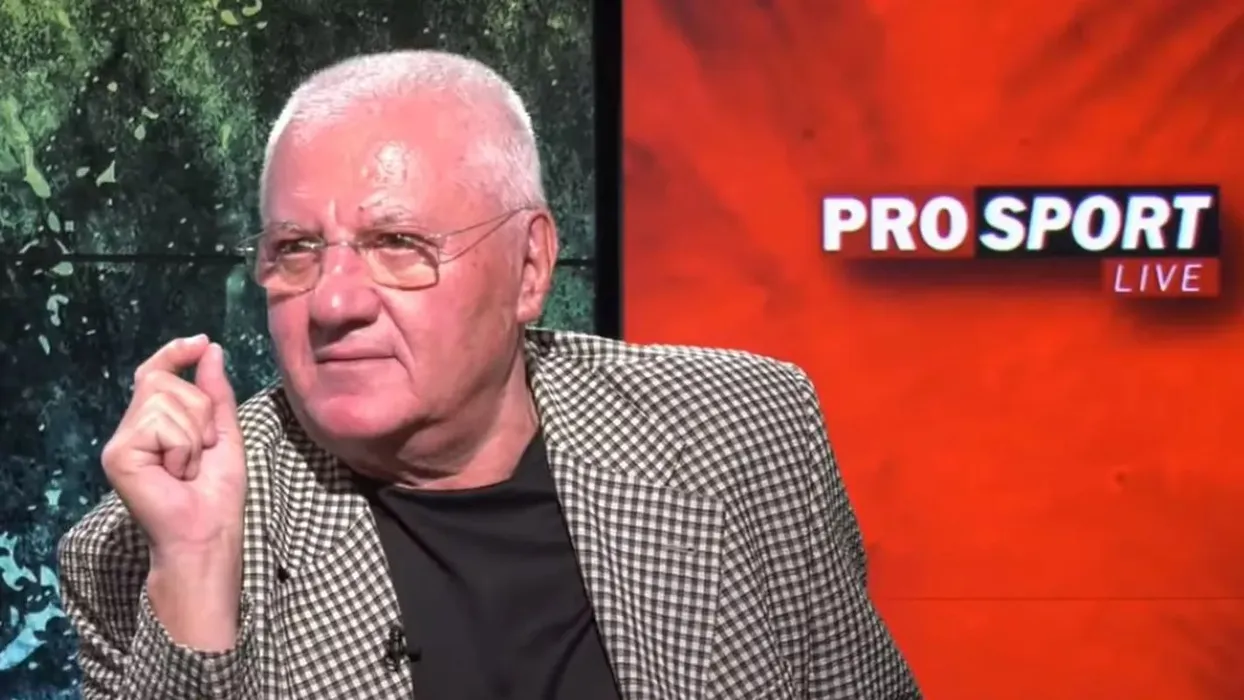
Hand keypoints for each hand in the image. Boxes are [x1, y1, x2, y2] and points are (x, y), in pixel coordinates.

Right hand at [102, 334, 245, 551]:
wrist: (207, 532)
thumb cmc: (216, 493)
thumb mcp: (223, 433)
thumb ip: (215, 393)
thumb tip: (210, 350)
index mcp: (154, 424)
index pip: (155, 373)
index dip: (175, 353)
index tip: (201, 341)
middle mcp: (131, 428)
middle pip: (166, 381)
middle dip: (200, 411)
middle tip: (202, 451)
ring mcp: (121, 441)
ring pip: (166, 400)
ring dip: (194, 434)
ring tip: (190, 467)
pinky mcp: (118, 454)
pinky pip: (161, 424)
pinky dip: (183, 447)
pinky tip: (178, 473)